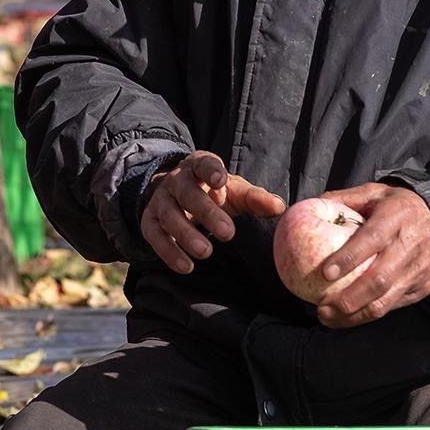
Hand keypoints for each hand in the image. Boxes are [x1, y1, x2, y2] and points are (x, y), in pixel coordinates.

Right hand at [139, 150, 283, 273]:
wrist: (176, 195)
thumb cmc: (213, 192)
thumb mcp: (235, 191)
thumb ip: (256, 198)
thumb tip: (281, 208)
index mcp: (198, 166)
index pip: (203, 163)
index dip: (210, 170)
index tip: (220, 180)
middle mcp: (176, 181)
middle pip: (187, 193)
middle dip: (206, 212)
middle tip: (227, 233)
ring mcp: (160, 201)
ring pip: (169, 216)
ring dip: (186, 235)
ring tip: (206, 252)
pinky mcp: (149, 222)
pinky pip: (155, 236)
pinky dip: (169, 252)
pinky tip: (186, 267)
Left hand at [307, 183, 429, 327]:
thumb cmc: (399, 207)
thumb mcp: (376, 193)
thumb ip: (345, 199)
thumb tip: (310, 205)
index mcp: (396, 217)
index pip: (372, 239)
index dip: (349, 258)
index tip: (325, 273)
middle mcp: (409, 245)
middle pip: (379, 279)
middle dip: (348, 299)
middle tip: (321, 308)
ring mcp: (418, 270)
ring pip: (385, 301)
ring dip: (354, 315)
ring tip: (328, 318)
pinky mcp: (423, 287)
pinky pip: (393, 306)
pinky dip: (368, 315)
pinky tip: (347, 317)